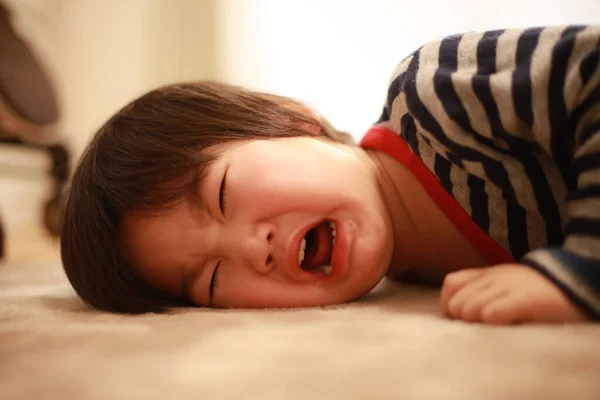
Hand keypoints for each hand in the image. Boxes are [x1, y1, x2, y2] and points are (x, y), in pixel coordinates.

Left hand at [440, 264, 587, 323]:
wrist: (577, 281)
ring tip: (494, 328)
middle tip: (481, 328)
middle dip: (463, 320)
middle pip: (458, 303)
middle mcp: (494, 278)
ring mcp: (509, 287)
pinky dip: (490, 321)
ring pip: (470, 309)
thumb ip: (480, 292)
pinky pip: (492, 312)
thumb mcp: (504, 285)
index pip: (451, 284)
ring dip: (477, 323)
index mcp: (487, 274)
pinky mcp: (526, 300)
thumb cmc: (536, 292)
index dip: (449, 305)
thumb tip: (456, 314)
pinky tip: (500, 324)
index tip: (460, 321)